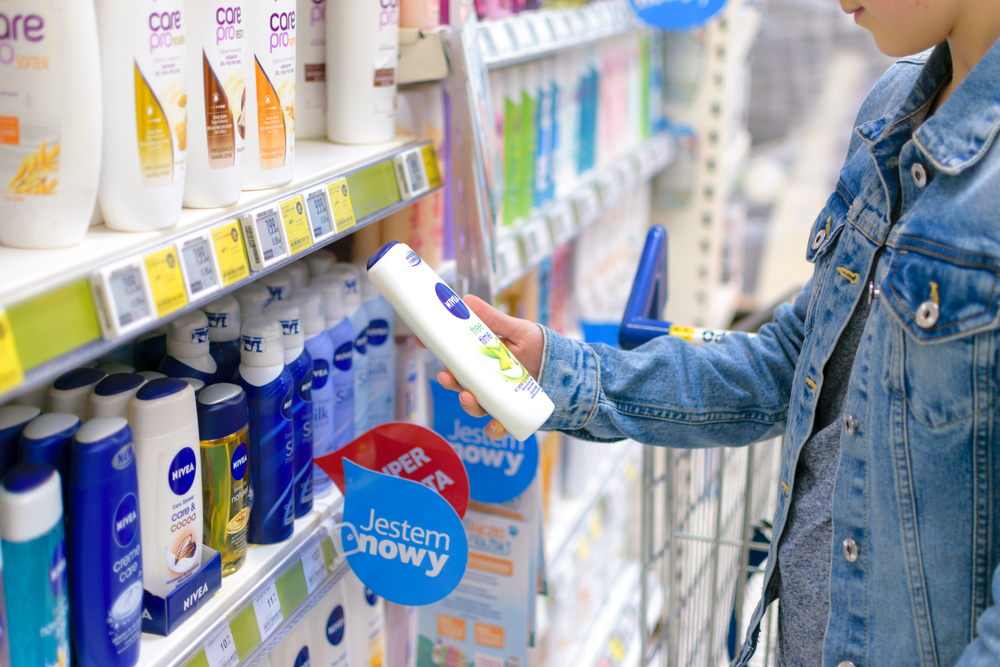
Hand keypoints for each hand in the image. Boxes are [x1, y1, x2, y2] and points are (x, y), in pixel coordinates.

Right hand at [416, 295, 543, 439]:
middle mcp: (483, 381)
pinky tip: (496, 425)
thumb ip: (493, 319)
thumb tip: (467, 300)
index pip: (452, 356)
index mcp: (479, 359)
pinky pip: (498, 427)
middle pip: (459, 384)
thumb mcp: (517, 329)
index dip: (435, 349)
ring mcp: (495, 399)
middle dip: (450, 382)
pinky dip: (494, 429)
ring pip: (474, 406)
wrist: (565, 371)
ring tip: (468, 397)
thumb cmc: (538, 347)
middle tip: (446, 376)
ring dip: (467, 404)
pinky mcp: (510, 415)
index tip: (421, 340)